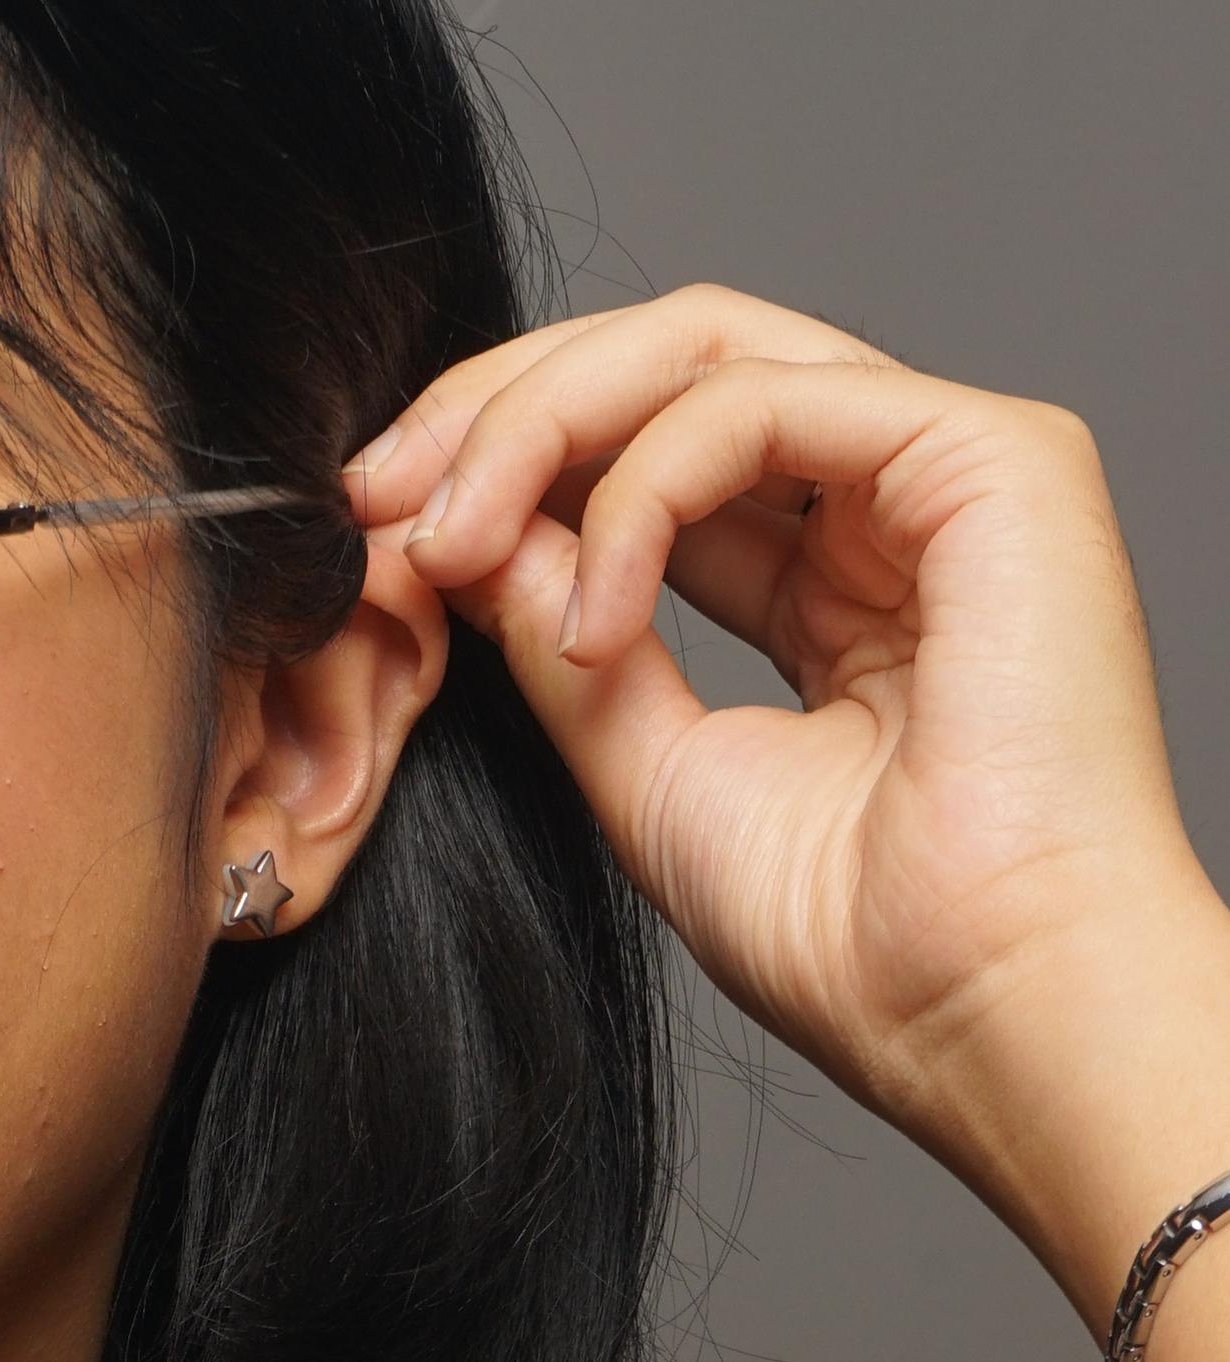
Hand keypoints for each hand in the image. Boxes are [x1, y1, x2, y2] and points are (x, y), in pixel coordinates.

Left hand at [345, 289, 1229, 1338]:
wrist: (980, 1010)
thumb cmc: (855, 942)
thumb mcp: (645, 768)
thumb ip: (562, 637)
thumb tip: (463, 535)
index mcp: (832, 575)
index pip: (645, 446)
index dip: (499, 460)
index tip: (371, 529)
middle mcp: (891, 501)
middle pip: (665, 363)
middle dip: (496, 411)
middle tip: (378, 497)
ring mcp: (945, 466)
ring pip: (702, 351)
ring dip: (539, 429)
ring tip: (447, 547)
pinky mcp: (990, 456)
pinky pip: (756, 404)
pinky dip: (637, 492)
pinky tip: (589, 617)